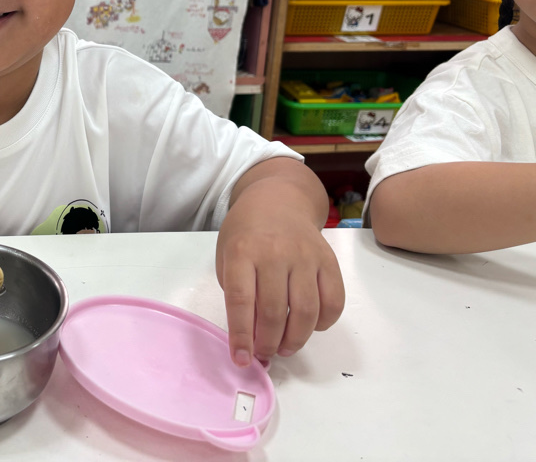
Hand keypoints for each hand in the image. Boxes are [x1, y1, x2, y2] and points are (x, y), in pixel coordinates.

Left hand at [216, 199, 343, 366]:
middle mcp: (275, 253)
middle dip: (268, 344)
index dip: (242, 335)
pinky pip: (333, 302)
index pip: (241, 300)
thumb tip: (251, 338)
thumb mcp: (227, 255)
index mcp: (242, 251)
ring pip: (306, 311)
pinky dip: (323, 324)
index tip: (242, 360)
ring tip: (284, 348)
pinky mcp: (328, 261)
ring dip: (295, 340)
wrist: (279, 201)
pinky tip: (309, 327)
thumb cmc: (247, 234)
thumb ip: (236, 293)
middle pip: (275, 311)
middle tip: (264, 354)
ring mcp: (305, 256)